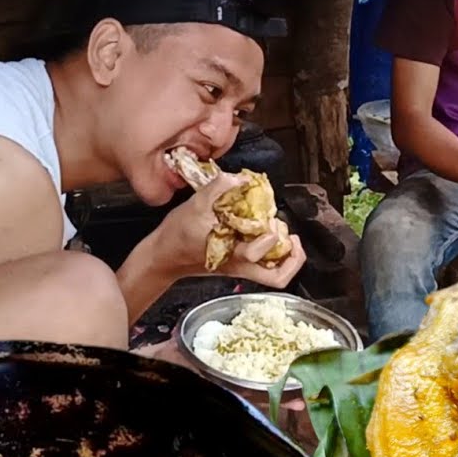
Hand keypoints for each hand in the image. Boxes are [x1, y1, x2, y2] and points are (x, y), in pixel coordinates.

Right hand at [149, 173, 306, 286]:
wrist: (164, 256)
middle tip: (289, 236)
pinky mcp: (239, 264)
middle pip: (278, 278)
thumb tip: (240, 178)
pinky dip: (274, 252)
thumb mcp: (194, 206)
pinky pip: (265, 266)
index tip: (269, 218)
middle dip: (293, 258)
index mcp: (231, 255)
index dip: (270, 236)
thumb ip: (218, 188)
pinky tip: (269, 234)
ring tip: (286, 236)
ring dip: (287, 257)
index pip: (257, 253)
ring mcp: (241, 268)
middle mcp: (240, 266)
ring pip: (275, 275)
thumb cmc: (177, 236)